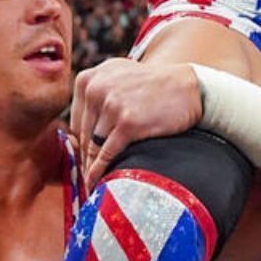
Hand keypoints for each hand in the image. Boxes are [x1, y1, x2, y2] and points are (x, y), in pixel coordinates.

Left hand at [70, 59, 204, 187]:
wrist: (188, 88)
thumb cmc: (153, 87)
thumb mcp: (118, 78)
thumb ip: (95, 97)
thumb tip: (72, 137)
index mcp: (89, 78)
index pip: (76, 120)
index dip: (81, 142)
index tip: (85, 158)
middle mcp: (96, 88)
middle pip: (83, 134)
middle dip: (85, 157)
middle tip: (86, 176)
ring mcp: (112, 105)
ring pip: (93, 145)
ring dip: (91, 167)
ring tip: (91, 183)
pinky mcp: (127, 123)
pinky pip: (106, 154)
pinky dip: (99, 171)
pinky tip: (96, 182)